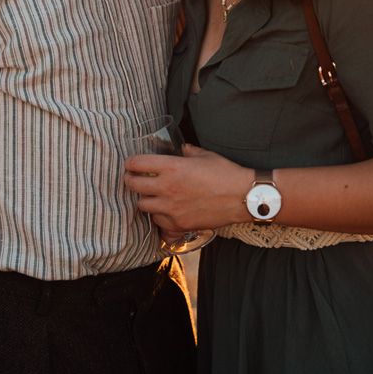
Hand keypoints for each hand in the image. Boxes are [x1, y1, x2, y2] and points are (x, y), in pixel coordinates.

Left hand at [124, 145, 248, 230]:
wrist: (242, 197)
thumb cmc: (225, 173)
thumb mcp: (205, 155)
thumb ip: (188, 152)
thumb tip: (182, 149)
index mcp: (172, 167)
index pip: (137, 164)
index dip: (131, 163)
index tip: (131, 164)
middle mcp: (167, 188)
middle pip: (133, 186)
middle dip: (131, 181)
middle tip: (133, 179)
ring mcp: (171, 209)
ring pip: (142, 206)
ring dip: (144, 199)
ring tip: (151, 196)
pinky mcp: (179, 224)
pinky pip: (158, 222)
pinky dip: (158, 216)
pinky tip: (165, 211)